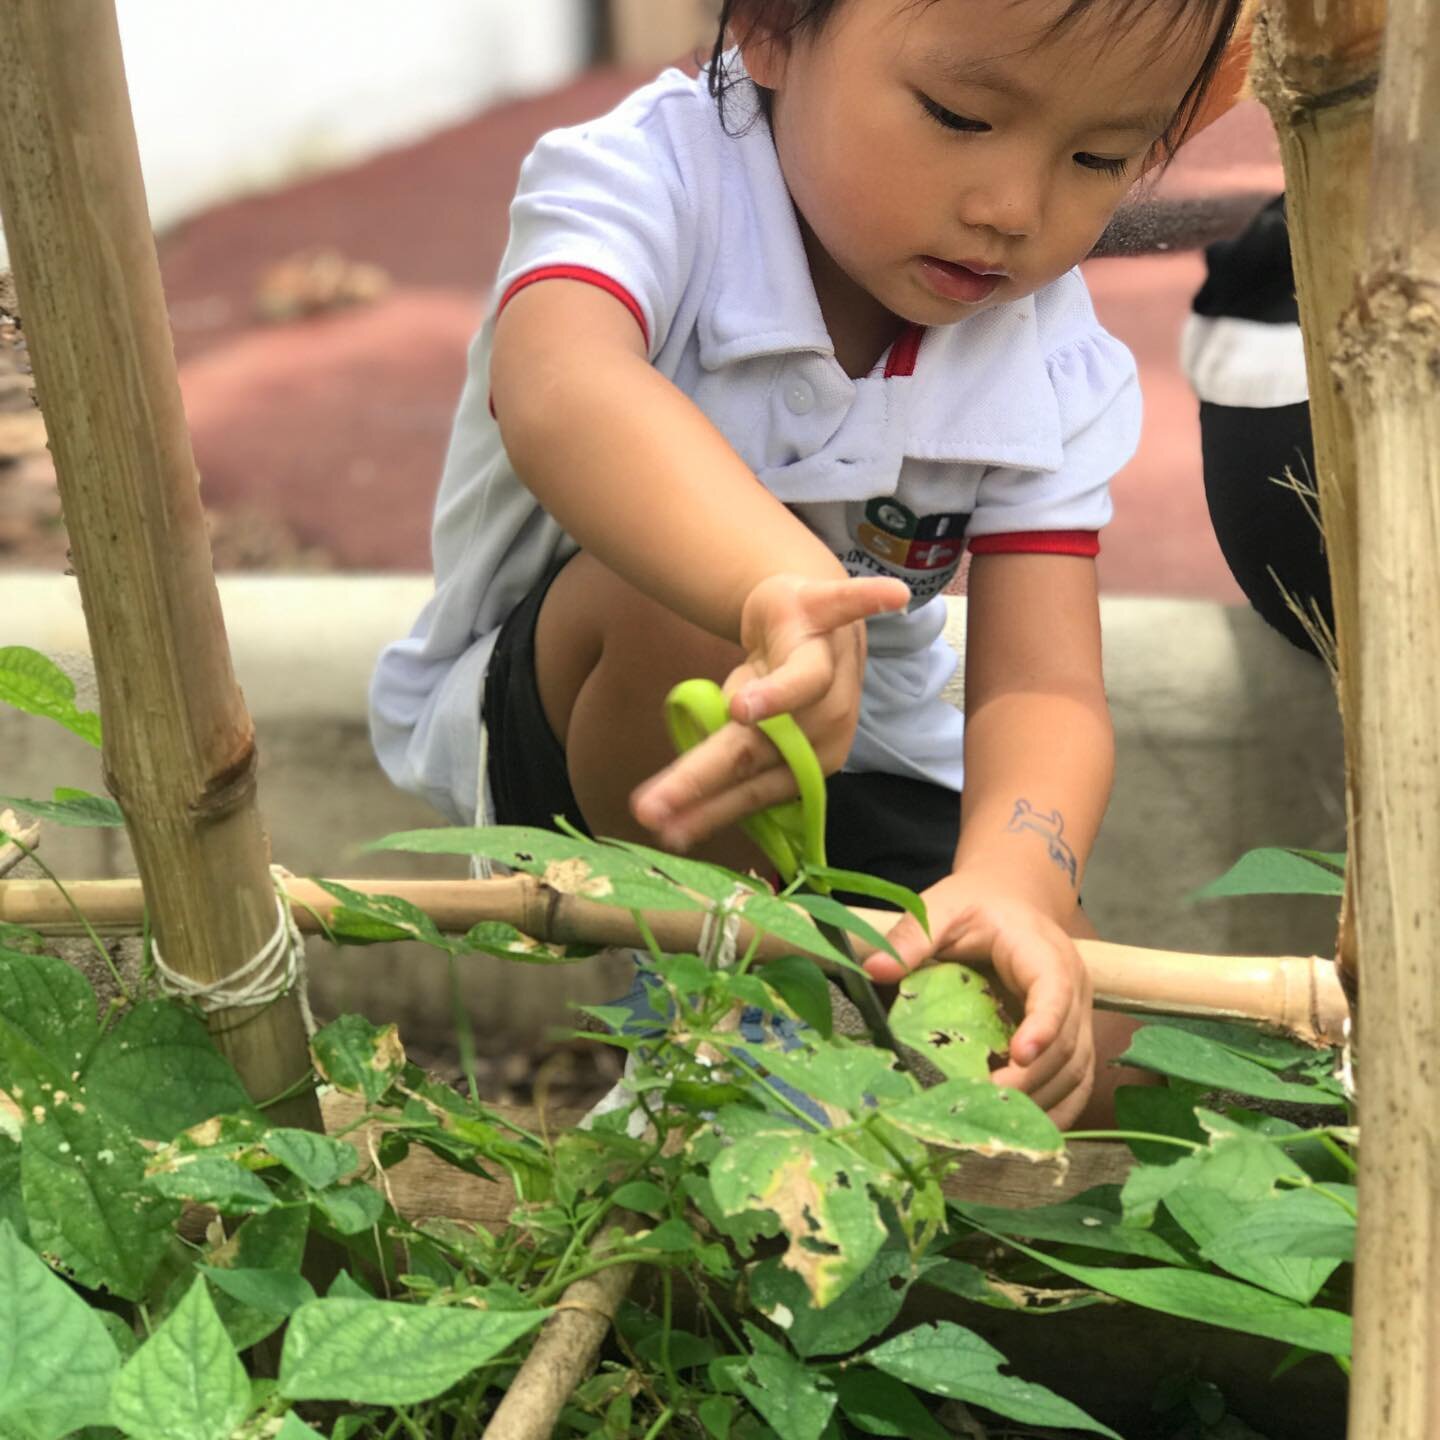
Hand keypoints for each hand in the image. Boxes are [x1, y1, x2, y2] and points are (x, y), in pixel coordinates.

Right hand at [631, 572, 908, 849]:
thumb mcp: (749, 728)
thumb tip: (676, 814)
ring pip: (800, 684)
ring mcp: (831, 665)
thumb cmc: (778, 680)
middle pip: (758, 749)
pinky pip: (849, 607)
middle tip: (656, 807)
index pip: (751, 787)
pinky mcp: (826, 612)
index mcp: (809, 756)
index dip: (706, 809)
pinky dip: (871, 601)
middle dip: (706, 776)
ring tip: (739, 708)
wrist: (809, 616)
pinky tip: (894, 596)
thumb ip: (728, 762)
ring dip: (774, 696)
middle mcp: (827, 720)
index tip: (664, 830)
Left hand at [867, 880, 1095, 1129]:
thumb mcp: (942, 908)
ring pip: (1075, 1069)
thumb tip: (874, 970)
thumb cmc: (976, 906)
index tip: (1019, 1056)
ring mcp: (1076, 1016)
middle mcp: (1072, 987)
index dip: (1042, 1026)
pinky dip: (1056, 1111)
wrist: (1011, 904)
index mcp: (1042, 952)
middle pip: (1066, 1042)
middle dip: (1029, 1080)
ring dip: (1041, 1102)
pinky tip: (1022, 1130)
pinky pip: (1076, 1082)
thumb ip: (912, 937)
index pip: (1054, 991)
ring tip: (994, 1123)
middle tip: (983, 1103)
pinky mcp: (1071, 1039)